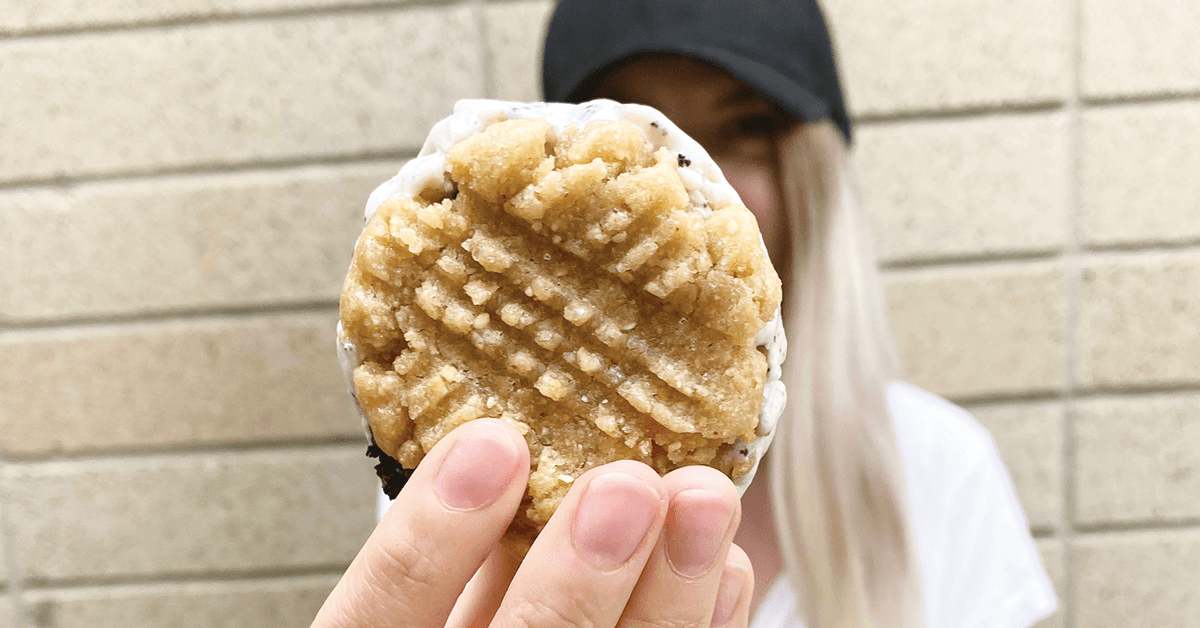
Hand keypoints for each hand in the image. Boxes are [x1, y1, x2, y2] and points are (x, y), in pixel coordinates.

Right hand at [313, 418, 754, 627]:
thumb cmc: (472, 611)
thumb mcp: (432, 584)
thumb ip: (458, 542)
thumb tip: (507, 434)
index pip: (378, 616)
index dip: (429, 538)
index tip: (490, 444)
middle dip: (576, 579)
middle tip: (626, 486)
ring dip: (669, 592)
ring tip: (704, 501)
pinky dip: (706, 624)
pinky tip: (728, 566)